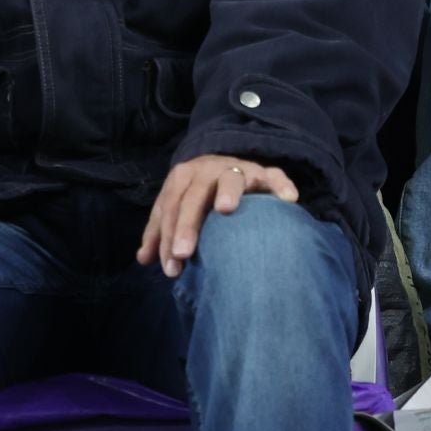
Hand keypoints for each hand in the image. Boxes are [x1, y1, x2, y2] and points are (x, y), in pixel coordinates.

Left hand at [137, 153, 299, 277]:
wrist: (224, 162)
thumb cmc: (196, 194)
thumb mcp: (175, 207)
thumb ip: (160, 232)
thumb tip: (142, 259)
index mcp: (183, 177)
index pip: (171, 207)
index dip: (167, 236)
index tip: (170, 267)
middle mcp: (208, 170)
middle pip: (194, 196)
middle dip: (187, 224)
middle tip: (183, 253)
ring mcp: (238, 169)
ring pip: (231, 179)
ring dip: (228, 192)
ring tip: (225, 210)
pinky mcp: (265, 174)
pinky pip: (275, 176)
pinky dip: (281, 185)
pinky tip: (288, 199)